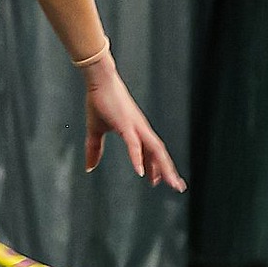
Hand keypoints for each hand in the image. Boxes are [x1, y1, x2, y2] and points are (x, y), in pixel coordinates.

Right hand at [83, 58, 185, 191]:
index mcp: (136, 130)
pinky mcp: (126, 124)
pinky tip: (140, 172)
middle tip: (178, 187)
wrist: (100, 80)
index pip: (151, 152)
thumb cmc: (100, 101)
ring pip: (155, 150)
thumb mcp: (95, 130)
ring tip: (170, 182)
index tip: (161, 181)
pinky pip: (135, 144)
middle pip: (159, 153)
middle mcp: (141, 129)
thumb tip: (89, 167)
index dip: (157, 167)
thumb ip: (94, 150)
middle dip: (168, 170)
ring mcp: (136, 126)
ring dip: (163, 167)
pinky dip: (138, 158)